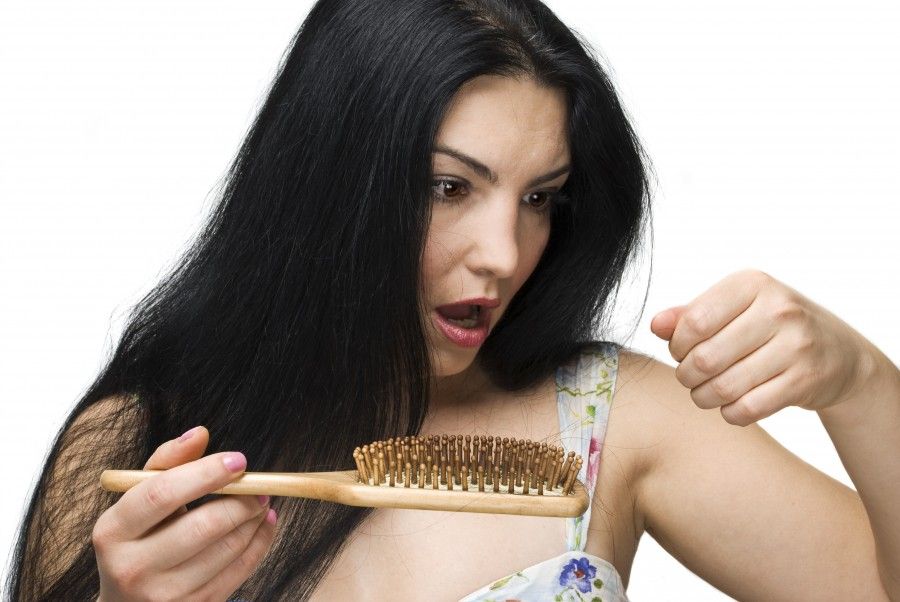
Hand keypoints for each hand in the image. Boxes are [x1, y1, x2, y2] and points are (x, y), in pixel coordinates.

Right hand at [93, 427, 276, 600]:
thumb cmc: (138, 538)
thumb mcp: (139, 498)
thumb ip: (168, 462)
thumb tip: (200, 434)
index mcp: (113, 531)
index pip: (162, 494)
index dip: (205, 473)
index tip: (238, 461)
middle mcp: (132, 567)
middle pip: (202, 526)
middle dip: (241, 501)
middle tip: (258, 485)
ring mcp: (163, 596)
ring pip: (226, 549)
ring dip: (254, 520)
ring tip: (261, 502)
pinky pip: (239, 572)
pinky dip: (260, 542)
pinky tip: (263, 524)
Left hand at [650, 269, 872, 426]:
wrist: (840, 354)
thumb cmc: (772, 327)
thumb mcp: (736, 309)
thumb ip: (691, 315)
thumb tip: (655, 324)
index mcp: (753, 284)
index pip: (694, 322)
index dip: (676, 345)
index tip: (680, 352)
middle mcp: (778, 310)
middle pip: (705, 358)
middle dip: (686, 375)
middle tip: (690, 377)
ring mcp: (796, 346)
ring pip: (723, 387)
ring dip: (703, 397)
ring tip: (704, 393)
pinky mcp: (805, 381)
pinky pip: (748, 409)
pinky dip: (730, 413)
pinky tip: (730, 405)